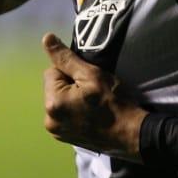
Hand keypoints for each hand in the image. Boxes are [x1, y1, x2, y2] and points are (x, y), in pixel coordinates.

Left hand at [42, 33, 146, 160]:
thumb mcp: (91, 74)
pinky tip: (91, 114)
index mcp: (52, 103)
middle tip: (92, 92)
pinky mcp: (65, 138)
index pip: (52, 71)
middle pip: (54, 87)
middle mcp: (49, 121)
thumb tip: (46, 38)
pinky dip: (75, 111)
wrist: (131, 134)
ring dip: (72, 97)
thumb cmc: (113, 102)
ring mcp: (56, 132)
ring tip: (93, 103)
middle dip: (70, 85)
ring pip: (60, 100)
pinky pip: (65, 114)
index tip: (89, 81)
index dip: (72, 71)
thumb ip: (66, 58)